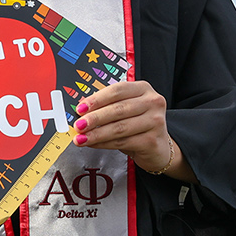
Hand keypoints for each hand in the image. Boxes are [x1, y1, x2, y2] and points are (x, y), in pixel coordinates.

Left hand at [75, 80, 193, 180]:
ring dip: (96, 134)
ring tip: (81, 138)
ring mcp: (155, 121)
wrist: (158, 147)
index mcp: (143, 88)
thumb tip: (80, 109)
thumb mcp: (124, 110)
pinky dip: (104, 144)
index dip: (96, 99)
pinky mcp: (152, 140)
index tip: (80, 108)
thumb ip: (106, 106)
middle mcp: (152, 102)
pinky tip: (93, 144)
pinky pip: (123, 142)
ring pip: (119, 127)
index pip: (117, 90)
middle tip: (78, 125)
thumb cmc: (137, 124)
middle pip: (118, 109)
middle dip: (94, 118)